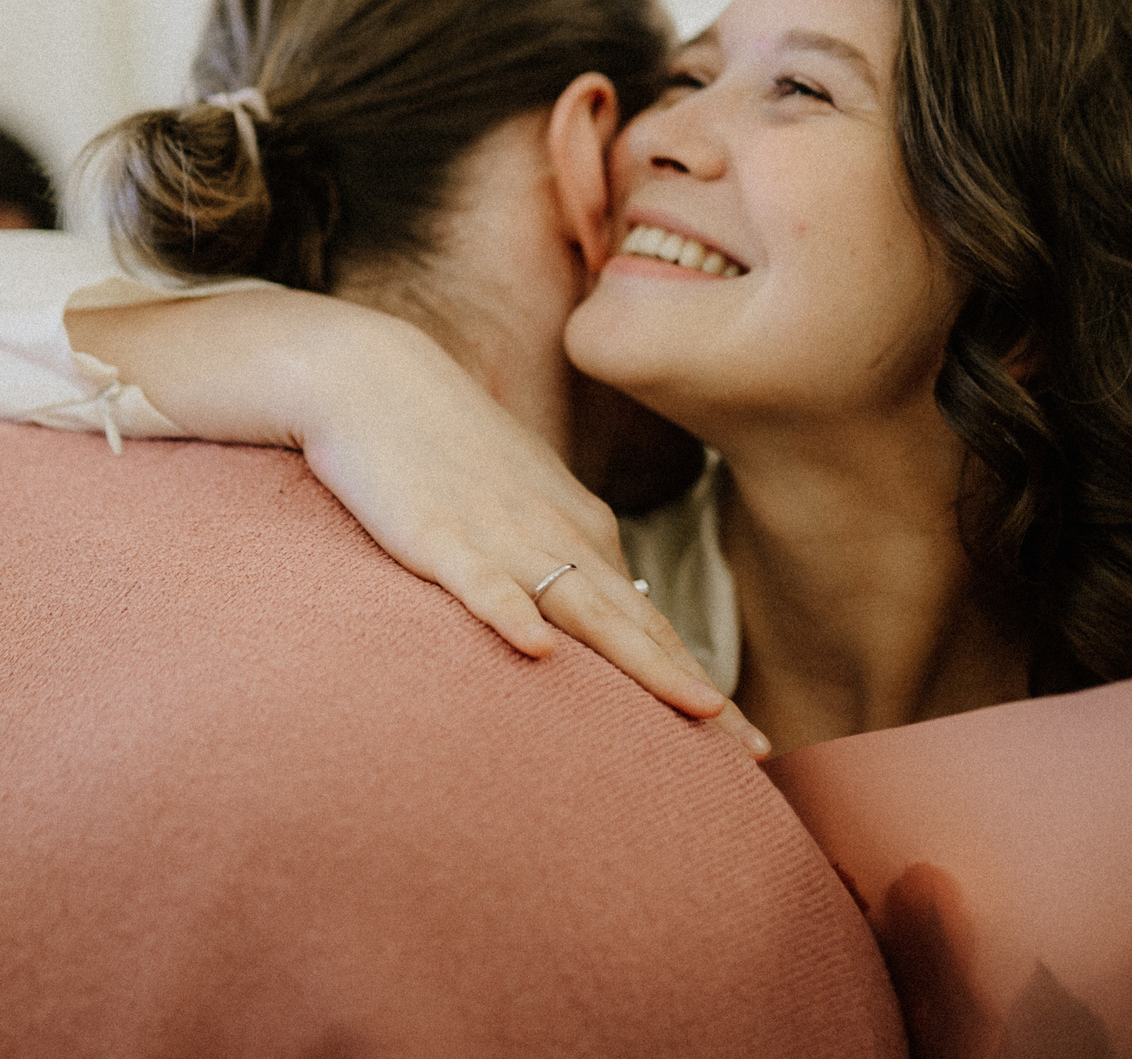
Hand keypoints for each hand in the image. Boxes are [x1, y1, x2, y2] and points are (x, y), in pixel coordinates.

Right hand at [73, 289, 769, 755]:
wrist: (375, 379)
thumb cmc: (446, 447)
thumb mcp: (520, 504)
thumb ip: (562, 558)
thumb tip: (600, 621)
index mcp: (581, 531)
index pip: (651, 619)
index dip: (699, 677)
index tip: (750, 743)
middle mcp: (558, 536)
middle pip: (638, 625)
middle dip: (698, 688)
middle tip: (756, 752)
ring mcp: (501, 535)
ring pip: (583, 608)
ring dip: (643, 661)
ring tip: (696, 709)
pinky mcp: (437, 535)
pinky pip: (481, 581)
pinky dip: (510, 613)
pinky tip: (537, 649)